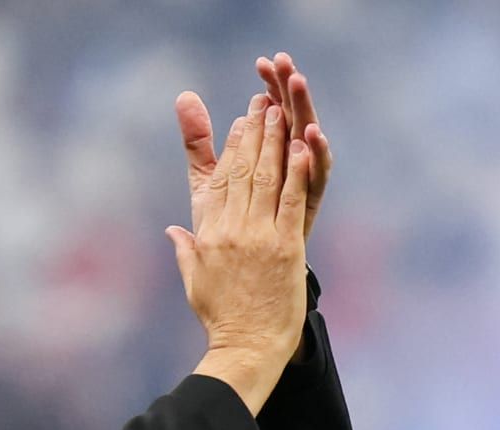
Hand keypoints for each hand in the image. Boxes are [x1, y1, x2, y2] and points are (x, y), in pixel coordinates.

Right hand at [170, 96, 311, 413]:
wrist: (245, 347)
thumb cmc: (220, 318)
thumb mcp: (194, 280)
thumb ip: (184, 250)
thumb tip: (172, 231)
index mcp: (208, 233)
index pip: (219, 179)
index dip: (231, 146)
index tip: (241, 122)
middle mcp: (231, 229)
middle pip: (243, 170)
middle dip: (254, 133)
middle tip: (264, 103)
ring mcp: (259, 237)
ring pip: (267, 179)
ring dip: (274, 142)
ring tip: (281, 112)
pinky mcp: (286, 249)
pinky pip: (293, 202)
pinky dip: (298, 173)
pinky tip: (302, 148)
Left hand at [178, 52, 331, 239]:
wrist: (249, 297)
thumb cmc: (228, 236)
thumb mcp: (207, 184)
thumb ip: (198, 143)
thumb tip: (183, 96)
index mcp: (267, 158)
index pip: (270, 113)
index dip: (268, 88)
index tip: (264, 63)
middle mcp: (288, 168)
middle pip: (289, 120)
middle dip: (285, 91)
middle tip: (283, 61)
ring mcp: (300, 188)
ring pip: (305, 141)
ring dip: (304, 110)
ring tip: (297, 82)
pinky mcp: (308, 211)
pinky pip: (315, 178)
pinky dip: (316, 156)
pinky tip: (312, 133)